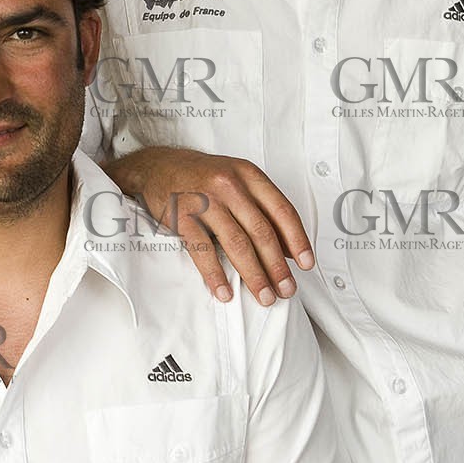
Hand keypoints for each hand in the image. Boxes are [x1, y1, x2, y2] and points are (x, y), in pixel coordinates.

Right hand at [108, 146, 312, 304]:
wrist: (158, 167)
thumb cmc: (201, 176)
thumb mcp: (236, 179)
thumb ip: (261, 207)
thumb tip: (288, 247)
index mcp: (247, 175)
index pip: (281, 210)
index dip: (297, 240)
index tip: (306, 264)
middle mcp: (229, 185)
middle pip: (261, 232)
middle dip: (277, 266)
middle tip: (286, 289)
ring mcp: (204, 201)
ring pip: (237, 244)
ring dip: (254, 275)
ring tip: (264, 295)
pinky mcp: (182, 217)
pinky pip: (203, 251)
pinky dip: (215, 275)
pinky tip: (224, 291)